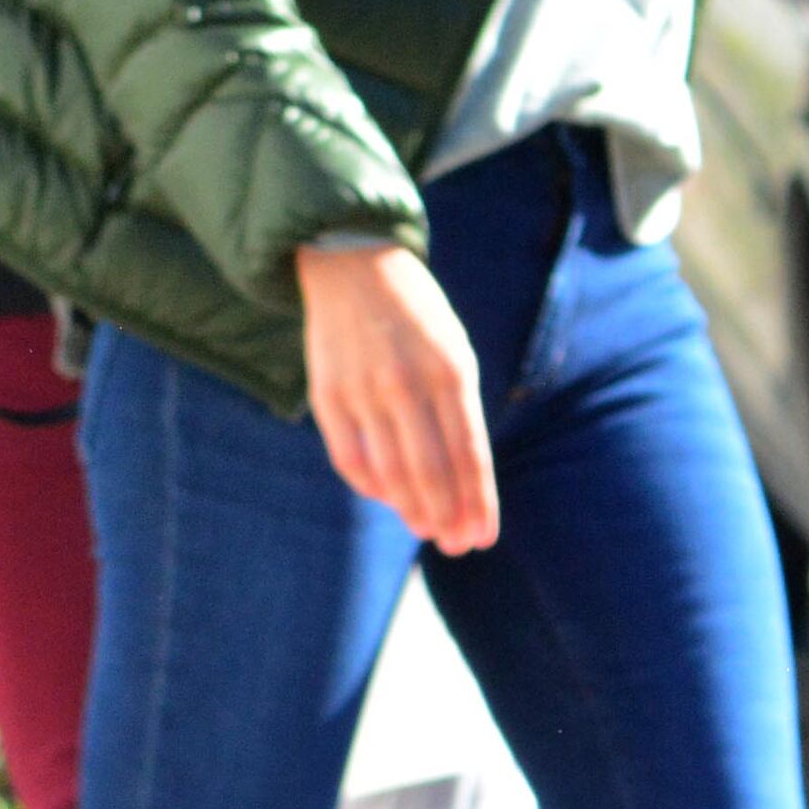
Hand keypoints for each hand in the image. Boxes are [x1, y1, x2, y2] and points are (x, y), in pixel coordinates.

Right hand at [297, 242, 498, 552]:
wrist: (352, 263)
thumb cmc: (416, 316)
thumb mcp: (453, 352)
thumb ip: (457, 411)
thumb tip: (457, 478)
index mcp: (450, 371)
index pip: (469, 455)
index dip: (478, 503)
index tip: (482, 537)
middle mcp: (406, 383)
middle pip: (430, 471)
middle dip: (447, 516)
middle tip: (455, 545)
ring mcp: (362, 389)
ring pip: (389, 470)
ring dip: (410, 509)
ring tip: (425, 530)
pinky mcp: (325, 393)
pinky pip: (348, 456)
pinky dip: (369, 485)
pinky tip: (385, 497)